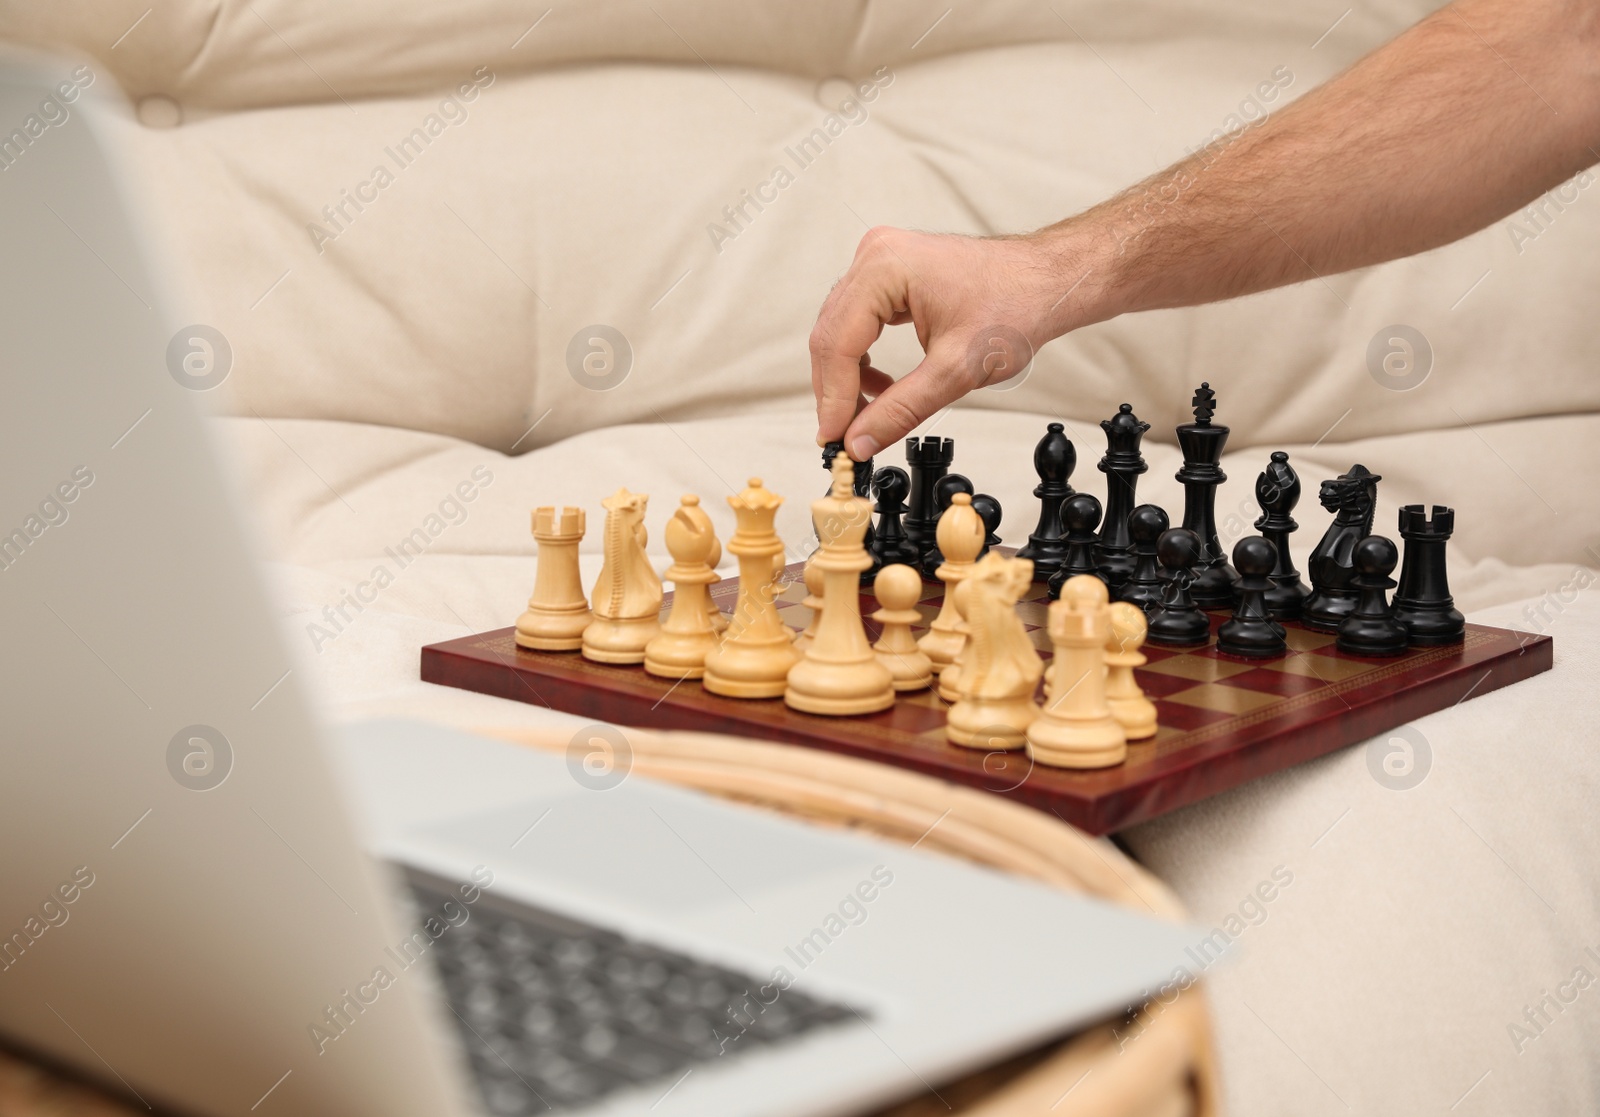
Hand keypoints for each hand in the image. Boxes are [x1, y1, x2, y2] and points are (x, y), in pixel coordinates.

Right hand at [809, 226, 1093, 460]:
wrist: (1047, 283)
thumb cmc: (1016, 306)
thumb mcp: (956, 370)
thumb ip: (901, 409)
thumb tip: (859, 441)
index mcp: (885, 267)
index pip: (838, 343)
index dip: (833, 399)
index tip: (833, 439)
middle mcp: (875, 256)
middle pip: (831, 336)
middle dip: (836, 391)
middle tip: (844, 438)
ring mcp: (880, 262)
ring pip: (839, 331)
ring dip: (847, 378)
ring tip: (865, 417)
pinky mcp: (890, 274)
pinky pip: (857, 322)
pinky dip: (861, 360)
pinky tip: (881, 388)